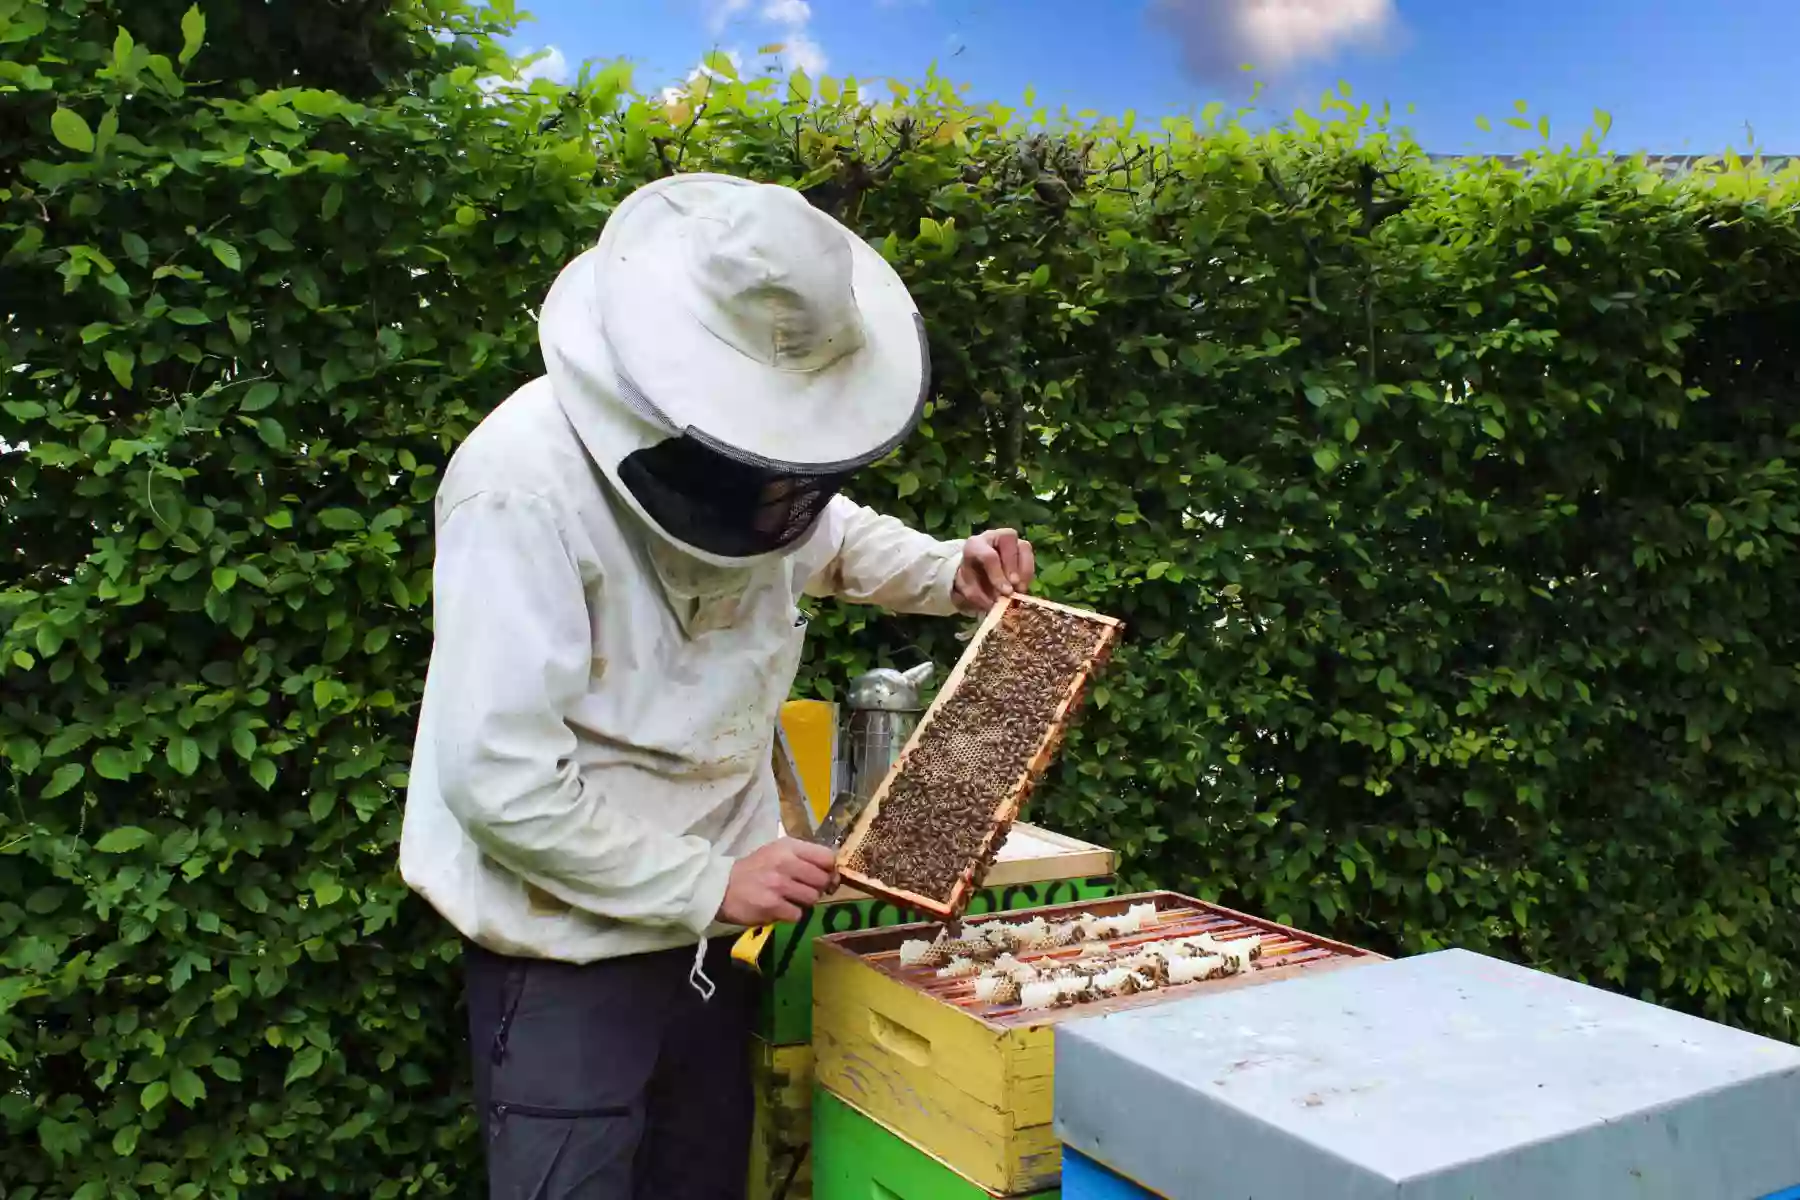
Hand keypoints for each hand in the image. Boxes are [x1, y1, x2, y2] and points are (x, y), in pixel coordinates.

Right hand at [718, 838, 836, 925]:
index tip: (824, 876)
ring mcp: (778, 885)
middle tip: (802, 890)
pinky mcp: (772, 905)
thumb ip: (805, 858)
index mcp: (788, 847)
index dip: (829, 870)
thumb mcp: (777, 852)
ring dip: (803, 902)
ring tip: (788, 899)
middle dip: (816, 888)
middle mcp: (785, 863)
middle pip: (822, 880)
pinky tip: (778, 908)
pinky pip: (798, 914)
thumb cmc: (754, 869)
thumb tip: (835, 875)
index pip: (826, 857)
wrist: (722, 886)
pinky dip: (790, 914)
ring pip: (812, 899)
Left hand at [953, 528, 1035, 614]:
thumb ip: (979, 597)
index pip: (988, 555)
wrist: (975, 574)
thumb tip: (996, 604)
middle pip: (1008, 540)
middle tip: (1014, 589)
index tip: (1005, 592)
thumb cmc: (972, 580)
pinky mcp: (1021, 547)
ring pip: (1023, 546)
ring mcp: (1010, 540)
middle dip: (1013, 566)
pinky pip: (1030, 556)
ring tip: (1020, 589)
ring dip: (1025, 570)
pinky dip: (1029, 573)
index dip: (998, 574)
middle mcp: (993, 537)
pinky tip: (1023, 587)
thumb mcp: (968, 590)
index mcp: (975, 545)